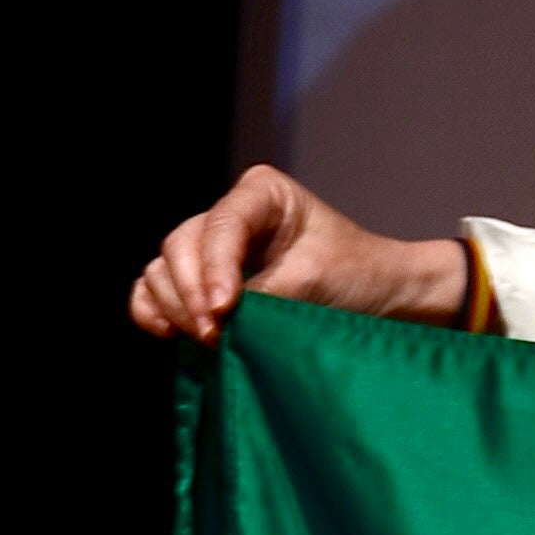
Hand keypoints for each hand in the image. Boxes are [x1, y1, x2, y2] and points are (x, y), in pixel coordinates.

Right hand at [130, 165, 470, 341]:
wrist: (379, 297)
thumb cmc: (358, 275)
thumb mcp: (314, 281)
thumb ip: (262, 296)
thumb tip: (215, 318)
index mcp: (262, 194)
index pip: (221, 226)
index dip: (214, 269)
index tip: (222, 310)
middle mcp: (230, 213)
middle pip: (181, 247)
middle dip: (190, 293)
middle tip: (214, 335)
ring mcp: (211, 247)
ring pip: (164, 269)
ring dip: (176, 307)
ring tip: (209, 340)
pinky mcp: (203, 281)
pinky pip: (156, 290)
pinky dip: (154, 310)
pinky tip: (169, 334)